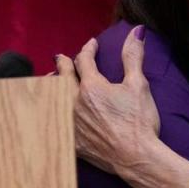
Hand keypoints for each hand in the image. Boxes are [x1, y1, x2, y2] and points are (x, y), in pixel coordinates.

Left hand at [55, 25, 160, 176]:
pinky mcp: (71, 141)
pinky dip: (49, 114)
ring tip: (51, 81)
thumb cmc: (139, 121)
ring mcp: (70, 123)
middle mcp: (74, 102)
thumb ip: (133, 57)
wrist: (135, 156)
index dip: (88, 49)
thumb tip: (136, 31)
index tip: (92, 45)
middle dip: (62, 64)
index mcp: (91, 86)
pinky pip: (53, 124)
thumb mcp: (139, 85)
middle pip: (62, 77)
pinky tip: (49, 113)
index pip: (84, 60)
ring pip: (53, 99)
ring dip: (52, 86)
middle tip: (61, 58)